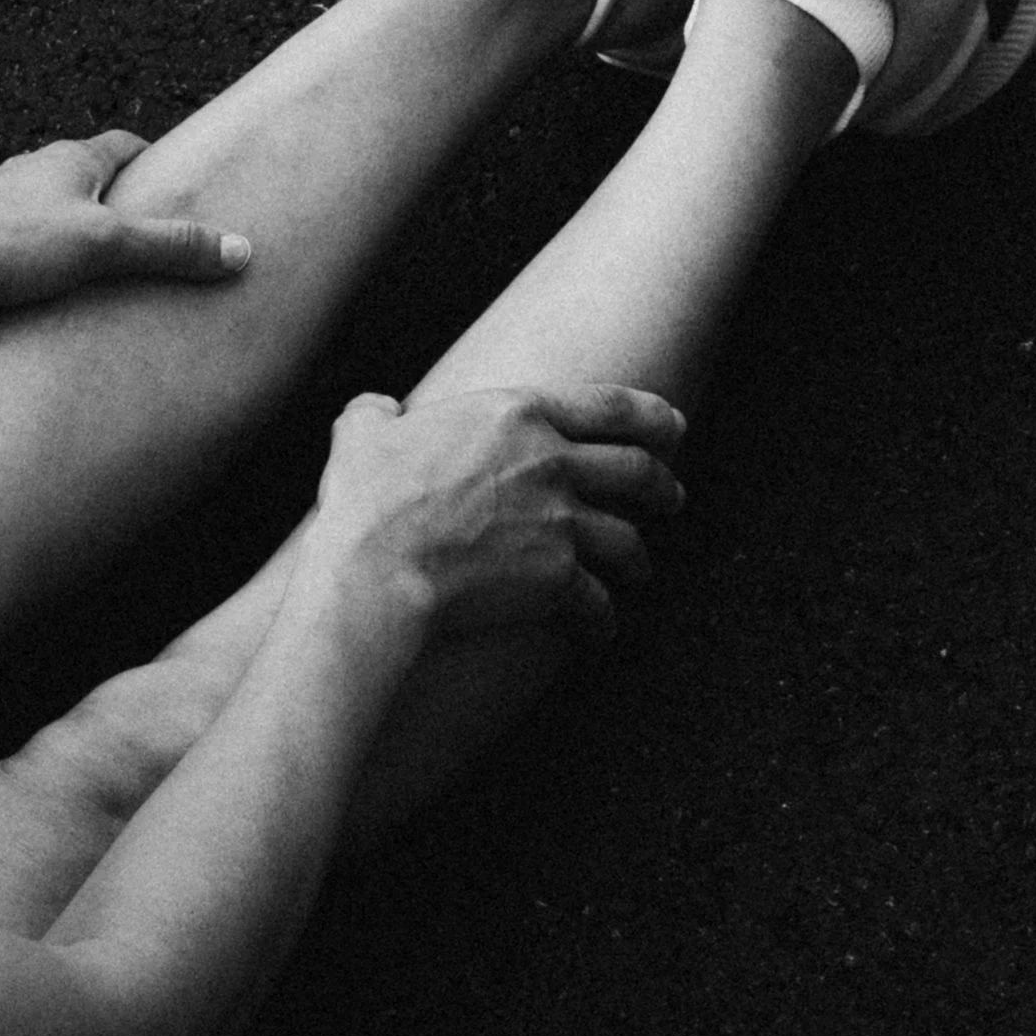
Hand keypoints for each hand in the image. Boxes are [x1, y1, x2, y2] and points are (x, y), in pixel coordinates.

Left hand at [0, 132, 251, 314]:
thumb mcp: (103, 245)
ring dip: (80, 239)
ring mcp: (1, 207)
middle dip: (121, 207)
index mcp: (69, 159)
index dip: (156, 163)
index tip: (180, 185)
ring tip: (109, 278)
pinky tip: (53, 299)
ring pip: (54, 217)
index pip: (125, 145)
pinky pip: (25, 250)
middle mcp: (33, 173)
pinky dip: (46, 267)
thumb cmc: (6, 241)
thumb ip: (169, 248)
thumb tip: (240, 251)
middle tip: (154, 240)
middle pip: (90, 182)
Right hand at [310, 384, 688, 641]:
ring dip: (639, 556)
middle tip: (670, 497)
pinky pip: (599, 602)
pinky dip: (604, 619)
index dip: (652, 416)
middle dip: (662, 485)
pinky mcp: (558, 580)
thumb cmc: (366, 500)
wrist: (377, 570)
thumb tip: (376, 410)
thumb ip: (375, 414)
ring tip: (640, 568)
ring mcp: (562, 522)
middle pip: (637, 471)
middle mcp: (554, 463)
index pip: (611, 405)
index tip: (674, 427)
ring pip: (628, 539)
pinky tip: (601, 631)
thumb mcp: (360, 436)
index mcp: (519, 414)